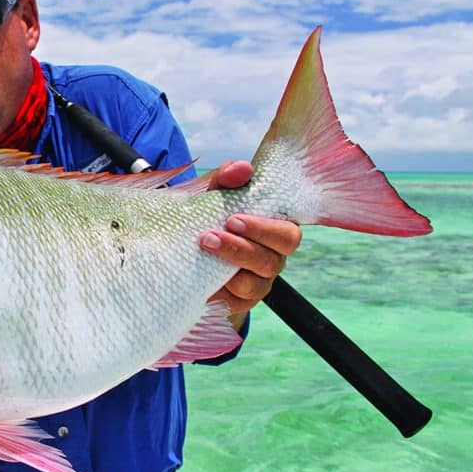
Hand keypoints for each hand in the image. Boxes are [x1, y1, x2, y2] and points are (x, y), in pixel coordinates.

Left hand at [198, 161, 302, 318]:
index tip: (233, 218)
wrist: (183, 252)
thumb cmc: (209, 217)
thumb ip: (226, 178)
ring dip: (228, 265)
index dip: (266, 229)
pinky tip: (201, 277)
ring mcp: (257, 283)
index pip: (288, 234)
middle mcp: (271, 259)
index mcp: (274, 232)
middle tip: (211, 235)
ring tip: (202, 248)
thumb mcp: (213, 194)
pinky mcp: (238, 302)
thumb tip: (241, 169)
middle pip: (274, 260)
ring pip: (255, 284)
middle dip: (244, 248)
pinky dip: (219, 291)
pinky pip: (235, 302)